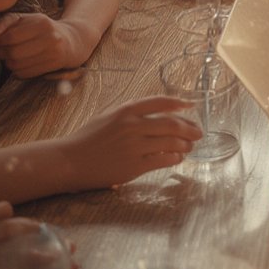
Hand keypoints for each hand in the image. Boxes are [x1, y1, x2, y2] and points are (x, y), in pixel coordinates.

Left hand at [0, 12, 86, 78]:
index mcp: (41, 23)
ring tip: (4, 57)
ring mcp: (53, 53)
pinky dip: (16, 71)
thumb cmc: (41, 28)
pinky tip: (17, 64)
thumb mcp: (26, 19)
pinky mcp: (53, 66)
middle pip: (13, 52)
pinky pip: (25, 73)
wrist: (70, 40)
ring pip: (17, 65)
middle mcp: (49, 38)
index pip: (11, 36)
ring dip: (6, 62)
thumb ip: (6, 22)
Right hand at [63, 96, 202, 190]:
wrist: (70, 161)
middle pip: (172, 124)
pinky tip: (178, 158)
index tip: (192, 106)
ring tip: (189, 146)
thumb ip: (131, 113)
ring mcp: (134, 146)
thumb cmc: (88, 138)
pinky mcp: (134, 166)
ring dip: (185, 144)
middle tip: (199, 132)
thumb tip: (158, 112)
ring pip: (171, 143)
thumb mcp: (108, 116)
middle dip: (190, 128)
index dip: (180, 103)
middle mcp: (132, 126)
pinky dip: (175, 158)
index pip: (161, 102)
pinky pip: (163, 160)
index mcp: (126, 111)